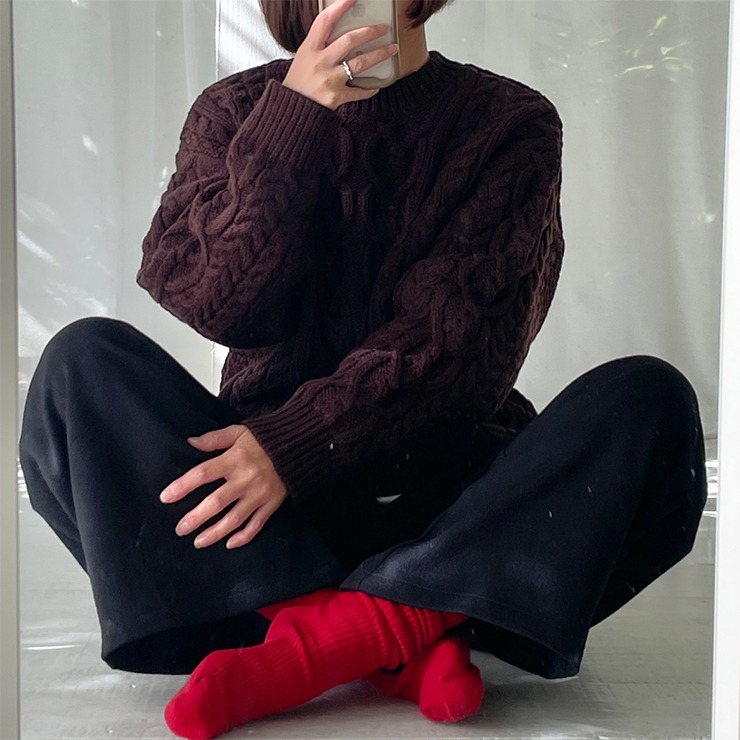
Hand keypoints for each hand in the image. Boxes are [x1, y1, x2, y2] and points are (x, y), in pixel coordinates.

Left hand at [159, 425, 286, 549]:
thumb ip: (214, 438)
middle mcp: (245, 479)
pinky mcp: (271, 504)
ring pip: (234, 519)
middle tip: (180, 529)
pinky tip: (229, 544)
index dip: (183, 486)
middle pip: (216, 502)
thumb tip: (190, 442)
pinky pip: (257, 525)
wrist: (297, 447)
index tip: (166, 497)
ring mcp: (259, 494)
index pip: (203, 474)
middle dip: (196, 518)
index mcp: (234, 459)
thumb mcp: (239, 432)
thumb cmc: (263, 440)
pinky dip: (244, 537)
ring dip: (215, 532)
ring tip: (197, 542)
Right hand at [282, 0, 398, 109]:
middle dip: (370, 32)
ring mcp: (329, 79)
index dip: (340, 6)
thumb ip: (320, 45)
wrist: (291, 110)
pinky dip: (369, 89)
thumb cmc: (298, 83)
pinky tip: (376, 86)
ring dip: (379, 54)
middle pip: (349, 40)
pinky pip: (358, 91)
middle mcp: (320, 61)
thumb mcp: (303, 58)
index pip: (325, 21)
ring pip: (360, 63)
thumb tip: (342, 35)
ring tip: (391, 49)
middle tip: (383, 28)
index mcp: (310, 48)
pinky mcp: (336, 97)